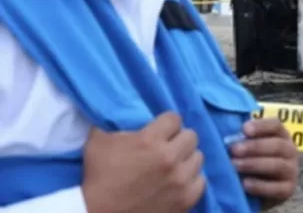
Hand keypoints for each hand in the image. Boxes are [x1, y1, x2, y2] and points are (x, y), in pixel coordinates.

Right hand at [81, 112, 205, 212]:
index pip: (174, 118)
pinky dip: (191, 180)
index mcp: (150, 140)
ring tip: (173, 165)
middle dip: (179, 139)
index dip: (166, 124)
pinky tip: (178, 181)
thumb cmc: (98, 178)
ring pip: (198, 157)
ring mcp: (181, 179)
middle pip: (191, 136)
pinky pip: (201, 180)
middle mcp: (170, 157)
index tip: (159, 131)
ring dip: (186, 159)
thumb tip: (122, 109)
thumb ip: (114, 122)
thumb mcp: (98, 142)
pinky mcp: (186, 198)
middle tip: (167, 147)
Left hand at [229, 118, 298, 209]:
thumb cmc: (252, 164)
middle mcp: (291, 151)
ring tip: (235, 166)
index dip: (261, 126)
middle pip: (277, 145)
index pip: (276, 125)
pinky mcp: (288, 190)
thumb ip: (242, 142)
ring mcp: (292, 171)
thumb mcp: (249, 150)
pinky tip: (245, 184)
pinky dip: (260, 186)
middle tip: (234, 150)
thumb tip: (228, 138)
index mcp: (282, 136)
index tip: (244, 130)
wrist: (260, 192)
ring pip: (277, 165)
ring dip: (254, 164)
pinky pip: (276, 188)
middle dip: (254, 147)